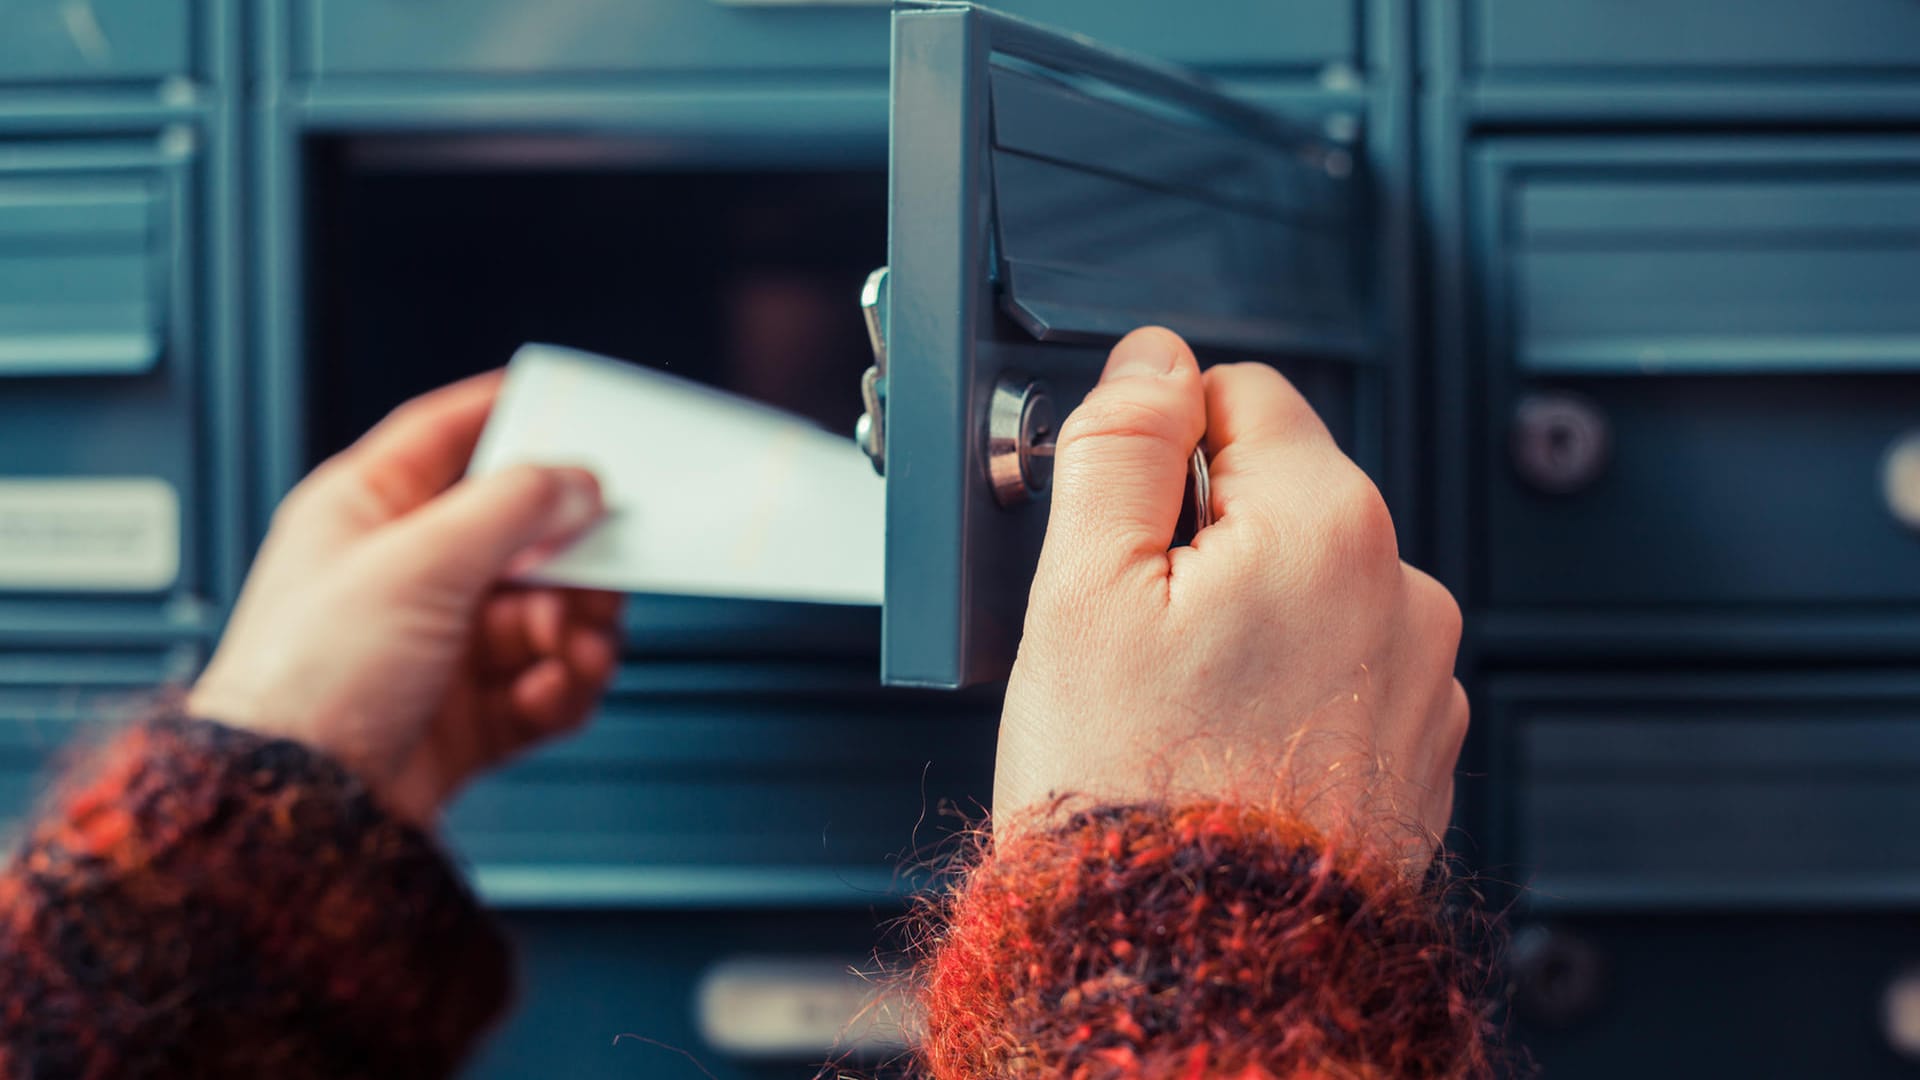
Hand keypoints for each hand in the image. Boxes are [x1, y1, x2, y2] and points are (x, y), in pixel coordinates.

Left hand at [190, 372, 625, 825]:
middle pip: (519, 537)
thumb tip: (575, 480)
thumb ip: (512, 508)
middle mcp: (404, 576)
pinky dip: (563, 688)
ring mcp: (437, 649)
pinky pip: (543, 686)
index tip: (569, 403)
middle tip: (603, 568)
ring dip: (576, 630)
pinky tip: (555, 690)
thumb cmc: (308, 681)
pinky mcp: (466, 716)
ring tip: (579, 647)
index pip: (446, 438)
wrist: (299, 811)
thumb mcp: (420, 562)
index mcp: (366, 514)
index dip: (506, 413)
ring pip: (544, 615)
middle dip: (570, 558)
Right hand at [996, 328, 1466, 862]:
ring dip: (1247, 614)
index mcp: (1328, 525)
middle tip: (1133, 635)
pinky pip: (1344, 668)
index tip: (1120, 523)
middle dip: (1201, 538)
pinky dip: (1287, 685)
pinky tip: (1227, 741)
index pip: (1243, 394)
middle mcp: (1404, 590)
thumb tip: (1152, 360)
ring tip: (1180, 703)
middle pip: (1280, 493)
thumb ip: (1121, 445)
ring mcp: (1422, 678)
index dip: (1160, 445)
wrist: (1199, 962)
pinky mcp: (1417, 750)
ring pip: (1310, 584)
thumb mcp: (1081, 592)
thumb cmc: (1133, 793)